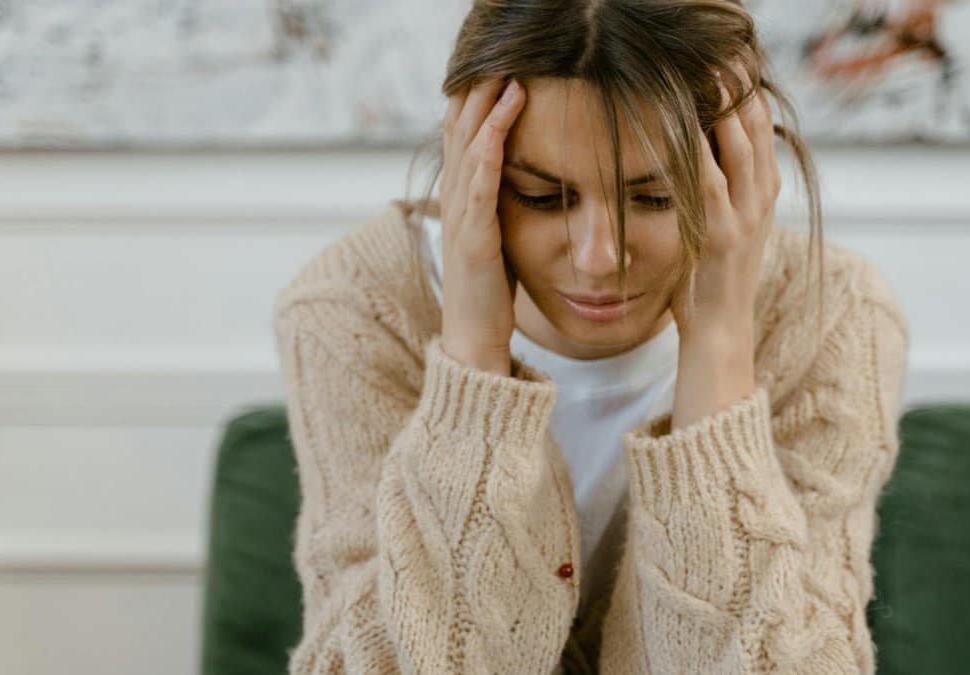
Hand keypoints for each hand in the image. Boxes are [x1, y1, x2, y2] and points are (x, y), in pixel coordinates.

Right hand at [438, 77, 525, 373]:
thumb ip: (498, 203)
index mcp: (461, 197)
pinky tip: (508, 114)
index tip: (497, 60)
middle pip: (461, 125)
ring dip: (488, 100)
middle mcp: (454, 198)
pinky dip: (493, 141)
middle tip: (498, 47)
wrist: (474, 342)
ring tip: (507, 64)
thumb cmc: (490, 292)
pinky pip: (480, 179)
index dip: (476, 93)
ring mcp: (461, 215)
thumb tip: (516, 176)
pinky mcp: (475, 235)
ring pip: (470, 142)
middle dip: (479, 84)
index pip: (464, 131)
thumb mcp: (496, 236)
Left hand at [669, 74, 780, 344]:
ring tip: (713, 72)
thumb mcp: (723, 226)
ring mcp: (746, 218)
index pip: (761, 128)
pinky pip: (712, 185)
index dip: (749, 91)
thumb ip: (721, 191)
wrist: (721, 332)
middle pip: (757, 128)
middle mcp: (761, 200)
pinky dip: (701, 154)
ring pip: (741, 149)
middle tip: (725, 50)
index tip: (734, 58)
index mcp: (762, 194)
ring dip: (727, 108)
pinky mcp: (722, 237)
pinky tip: (688, 126)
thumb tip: (702, 155)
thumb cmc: (710, 281)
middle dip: (741, 87)